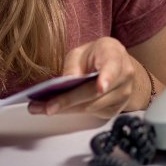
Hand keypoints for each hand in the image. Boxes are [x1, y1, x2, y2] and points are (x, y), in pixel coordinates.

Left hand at [27, 37, 142, 118]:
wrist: (117, 66)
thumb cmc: (96, 55)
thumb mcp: (82, 52)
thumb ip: (74, 64)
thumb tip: (67, 81)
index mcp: (114, 54)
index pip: (113, 67)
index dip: (107, 78)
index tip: (100, 88)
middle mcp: (124, 76)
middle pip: (94, 93)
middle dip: (69, 100)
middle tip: (47, 106)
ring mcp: (122, 95)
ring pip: (91, 107)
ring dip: (65, 109)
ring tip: (41, 108)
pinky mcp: (115, 110)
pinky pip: (91, 113)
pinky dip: (72, 111)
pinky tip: (55, 108)